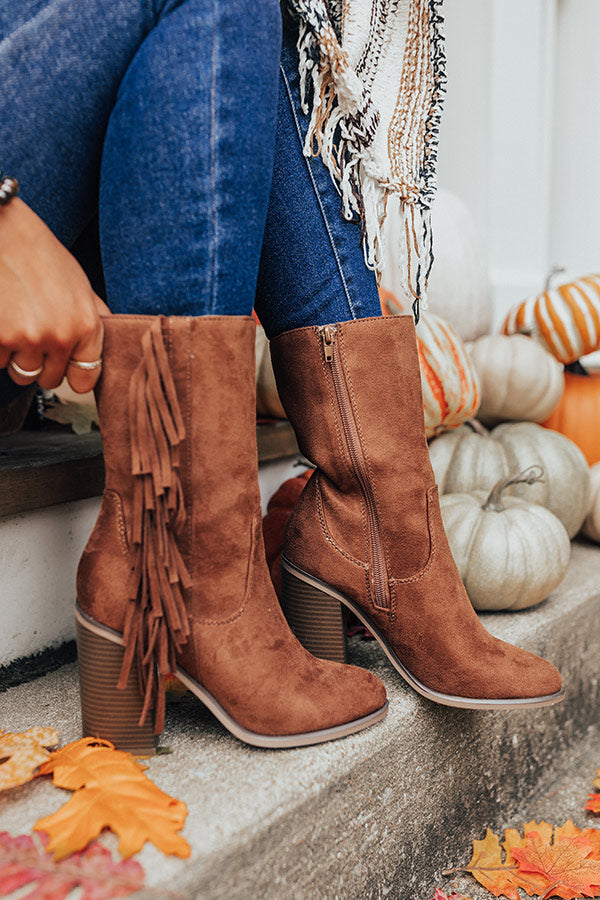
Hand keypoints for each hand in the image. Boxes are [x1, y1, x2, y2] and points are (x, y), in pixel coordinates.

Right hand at [0, 198, 109, 392]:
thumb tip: (112, 342)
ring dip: (17, 357)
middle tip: (34, 334)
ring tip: (17, 324)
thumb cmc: (38, 253)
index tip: (66, 368)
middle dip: (41, 363)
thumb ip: (94, 317)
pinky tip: (2, 319)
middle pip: (50, 379)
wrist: (2, 231)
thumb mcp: (80, 284)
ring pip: (22, 373)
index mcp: (86, 326)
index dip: (73, 374)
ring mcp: (28, 340)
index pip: (85, 377)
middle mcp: (61, 337)